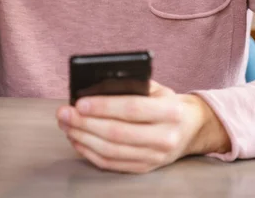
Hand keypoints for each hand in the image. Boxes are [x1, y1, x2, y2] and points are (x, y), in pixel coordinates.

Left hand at [56, 81, 230, 173]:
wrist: (190, 128)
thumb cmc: (166, 102)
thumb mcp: (156, 87)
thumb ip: (131, 85)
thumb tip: (94, 87)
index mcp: (169, 111)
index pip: (132, 109)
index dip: (103, 106)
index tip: (79, 102)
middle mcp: (164, 137)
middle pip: (117, 133)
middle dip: (85, 123)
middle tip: (64, 113)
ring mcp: (155, 157)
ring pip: (111, 151)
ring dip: (83, 138)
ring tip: (66, 124)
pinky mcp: (145, 168)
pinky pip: (111, 164)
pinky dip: (90, 152)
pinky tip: (77, 139)